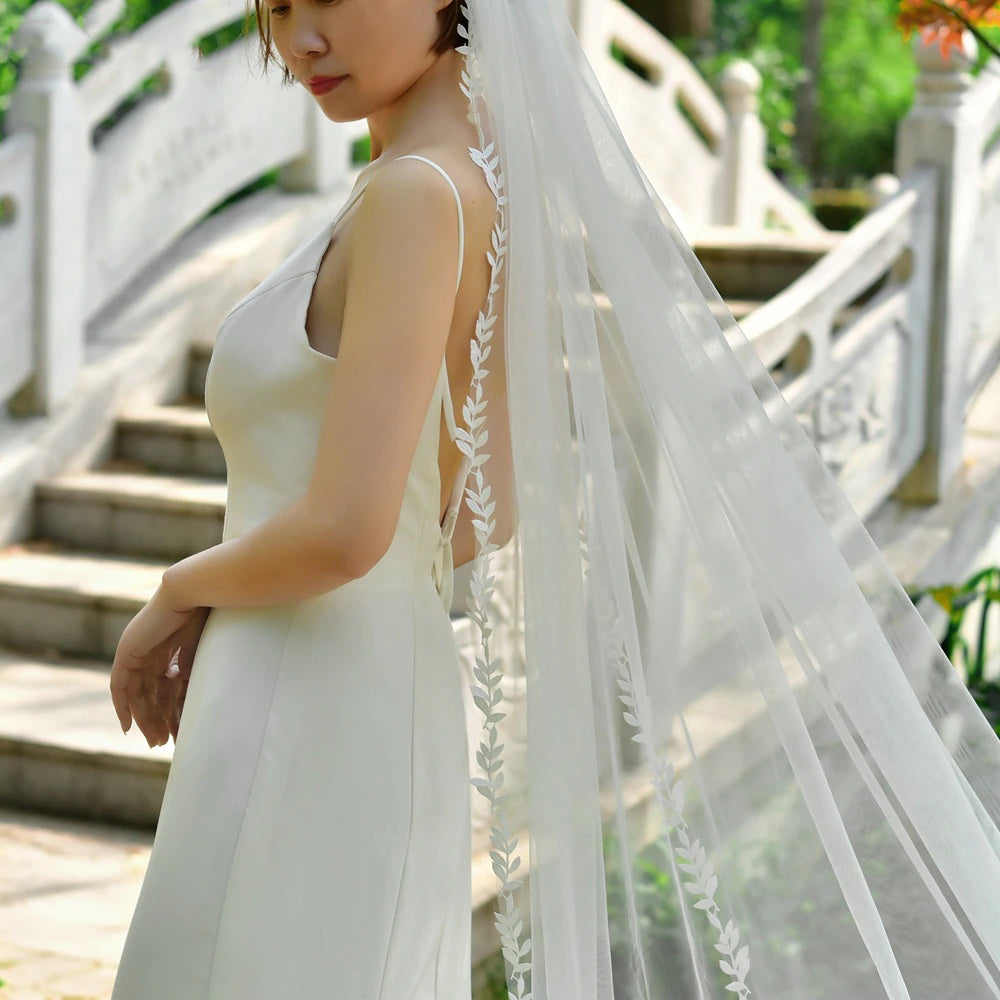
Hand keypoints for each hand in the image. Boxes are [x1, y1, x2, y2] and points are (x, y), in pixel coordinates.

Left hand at [110, 583, 210, 746]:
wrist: (195, 592)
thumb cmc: (206, 612)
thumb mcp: (198, 647)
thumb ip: (188, 667)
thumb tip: (186, 692)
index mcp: (165, 646)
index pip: (163, 685)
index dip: (169, 708)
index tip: (176, 729)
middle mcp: (147, 650)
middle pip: (148, 693)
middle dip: (156, 719)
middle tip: (162, 742)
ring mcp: (135, 651)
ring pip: (136, 694)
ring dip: (144, 718)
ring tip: (153, 740)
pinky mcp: (127, 652)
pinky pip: (120, 686)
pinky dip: (123, 706)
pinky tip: (129, 726)